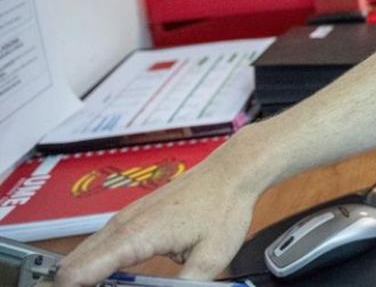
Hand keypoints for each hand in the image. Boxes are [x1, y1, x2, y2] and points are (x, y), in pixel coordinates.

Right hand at [54, 141, 262, 285]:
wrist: (231, 173)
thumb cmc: (223, 208)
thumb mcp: (210, 260)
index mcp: (134, 236)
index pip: (77, 273)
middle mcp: (121, 225)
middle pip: (71, 266)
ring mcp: (123, 219)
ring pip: (83, 256)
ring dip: (83, 279)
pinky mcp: (131, 219)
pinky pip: (100, 246)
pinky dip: (95, 266)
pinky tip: (111, 282)